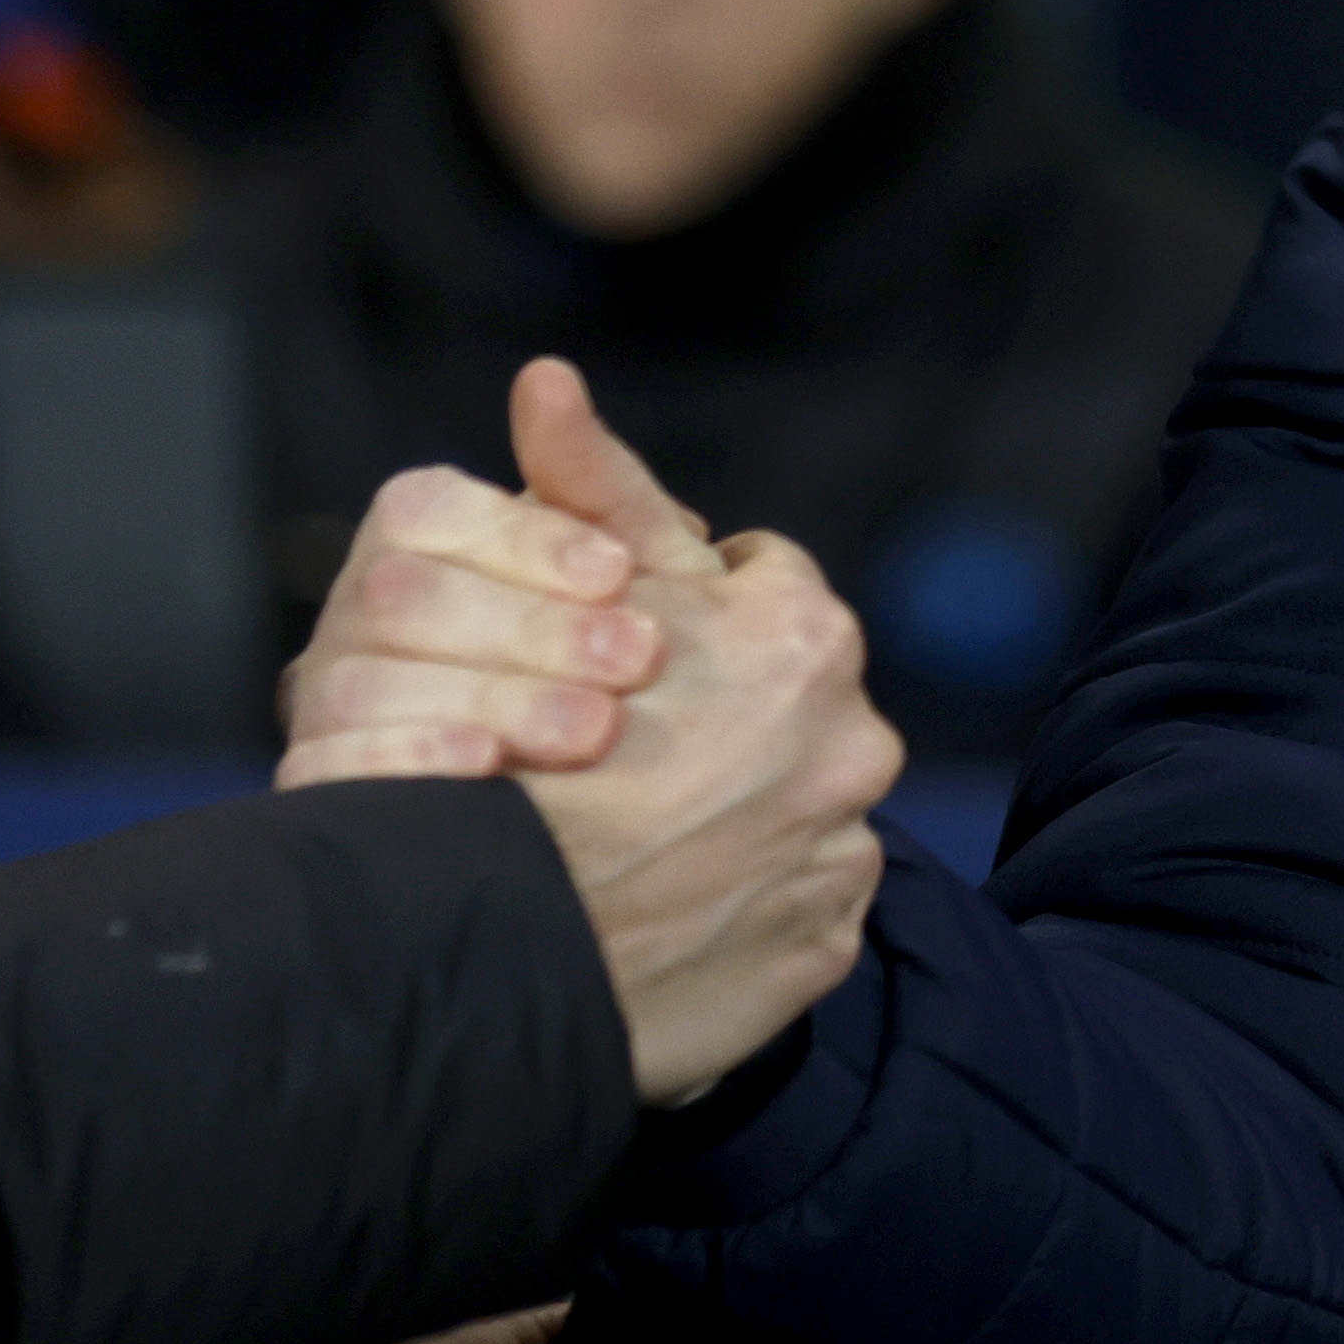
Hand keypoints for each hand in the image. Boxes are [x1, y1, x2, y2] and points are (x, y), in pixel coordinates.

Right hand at [276, 359, 714, 785]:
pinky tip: (492, 770)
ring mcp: (328, 700)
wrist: (643, 801)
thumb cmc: (626, 657)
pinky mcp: (323, 788)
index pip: (426, 510)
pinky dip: (408, 762)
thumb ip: (592, 479)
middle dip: (526, 627)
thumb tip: (546, 375)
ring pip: (364, 684)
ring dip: (488, 698)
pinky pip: (328, 770)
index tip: (619, 574)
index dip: (522, 540)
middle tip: (637, 659)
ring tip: (595, 728)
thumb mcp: (634, 568)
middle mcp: (354, 611)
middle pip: (399, 596)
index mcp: (413, 538)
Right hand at [283, 362, 899, 1105]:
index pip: (753, 582)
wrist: (490, 968)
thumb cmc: (507, 744)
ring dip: (726, 806)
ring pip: (786, 799)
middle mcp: (853, 740)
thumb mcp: (545, 589)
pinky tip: (653, 906)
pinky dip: (733, 900)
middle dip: (707, 708)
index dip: (668, 608)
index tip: (618, 649)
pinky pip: (785, 904)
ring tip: (630, 833)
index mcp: (802, 638)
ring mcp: (843, 854)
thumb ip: (584, 489)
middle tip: (614, 747)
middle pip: (779, 695)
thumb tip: (549, 375)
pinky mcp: (823, 950)